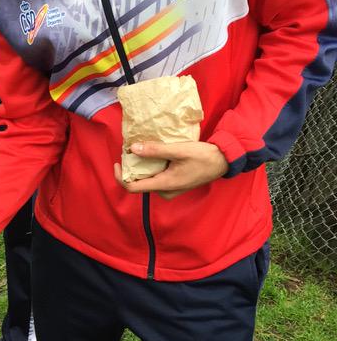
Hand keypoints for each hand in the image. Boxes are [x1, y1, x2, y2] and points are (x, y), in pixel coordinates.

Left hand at [114, 141, 228, 199]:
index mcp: (164, 185)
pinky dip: (152, 167)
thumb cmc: (203, 156)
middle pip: (139, 183)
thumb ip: (156, 150)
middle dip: (132, 168)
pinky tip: (155, 154)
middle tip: (132, 149)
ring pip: (148, 180)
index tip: (117, 162)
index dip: (120, 176)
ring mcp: (170, 189)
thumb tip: (133, 149)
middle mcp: (165, 191)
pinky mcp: (174, 185)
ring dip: (142, 166)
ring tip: (143, 149)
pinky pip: (157, 178)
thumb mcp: (179, 150)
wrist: (223, 161)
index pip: (132, 188)